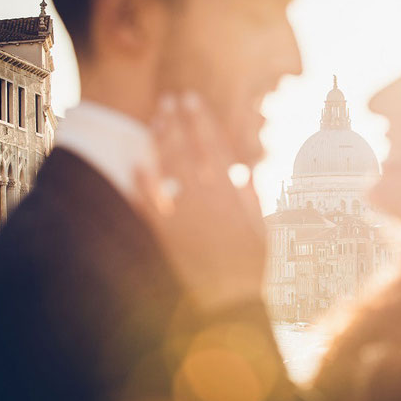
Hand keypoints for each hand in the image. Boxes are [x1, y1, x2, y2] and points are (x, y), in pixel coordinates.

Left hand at [135, 92, 266, 309]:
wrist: (231, 301)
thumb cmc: (252, 268)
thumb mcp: (264, 229)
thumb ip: (253, 198)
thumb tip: (245, 170)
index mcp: (232, 194)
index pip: (216, 146)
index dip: (203, 120)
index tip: (194, 99)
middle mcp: (207, 198)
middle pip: (189, 149)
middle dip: (179, 120)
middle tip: (171, 98)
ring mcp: (185, 214)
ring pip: (169, 167)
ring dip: (161, 140)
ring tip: (157, 118)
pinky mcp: (168, 233)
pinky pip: (150, 202)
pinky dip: (143, 182)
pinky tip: (136, 162)